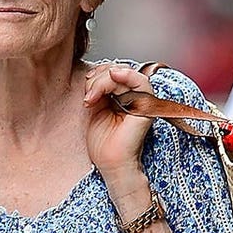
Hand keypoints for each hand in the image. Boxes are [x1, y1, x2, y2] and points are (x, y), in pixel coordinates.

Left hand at [83, 63, 153, 184]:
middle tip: (88, 96)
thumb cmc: (102, 140)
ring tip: (91, 98)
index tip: (86, 85)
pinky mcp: (147, 107)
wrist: (110, 163)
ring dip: (103, 81)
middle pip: (117, 69)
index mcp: (123, 96)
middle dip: (97, 78)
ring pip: (125, 73)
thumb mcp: (95, 107)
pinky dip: (125, 76)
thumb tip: (94, 73)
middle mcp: (134, 96)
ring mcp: (142, 101)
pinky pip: (141, 82)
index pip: (113, 70)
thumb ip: (97, 89)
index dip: (98, 73)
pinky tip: (109, 81)